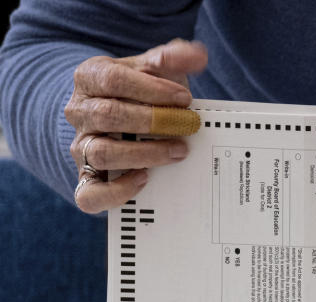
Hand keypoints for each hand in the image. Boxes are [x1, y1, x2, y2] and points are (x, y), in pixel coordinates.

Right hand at [65, 39, 207, 212]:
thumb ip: (172, 59)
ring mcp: (80, 147)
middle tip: (190, 125)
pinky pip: (90, 194)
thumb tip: (197, 55)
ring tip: (178, 151)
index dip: (152, 89)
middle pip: (108, 115)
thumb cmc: (140, 94)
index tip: (185, 97)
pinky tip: (145, 180)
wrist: (117, 120)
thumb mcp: (153, 70)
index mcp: (90, 78)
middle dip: (155, 121)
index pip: (113, 79)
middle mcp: (79, 112)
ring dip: (145, 154)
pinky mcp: (86, 179)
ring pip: (102, 153)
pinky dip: (117, 192)